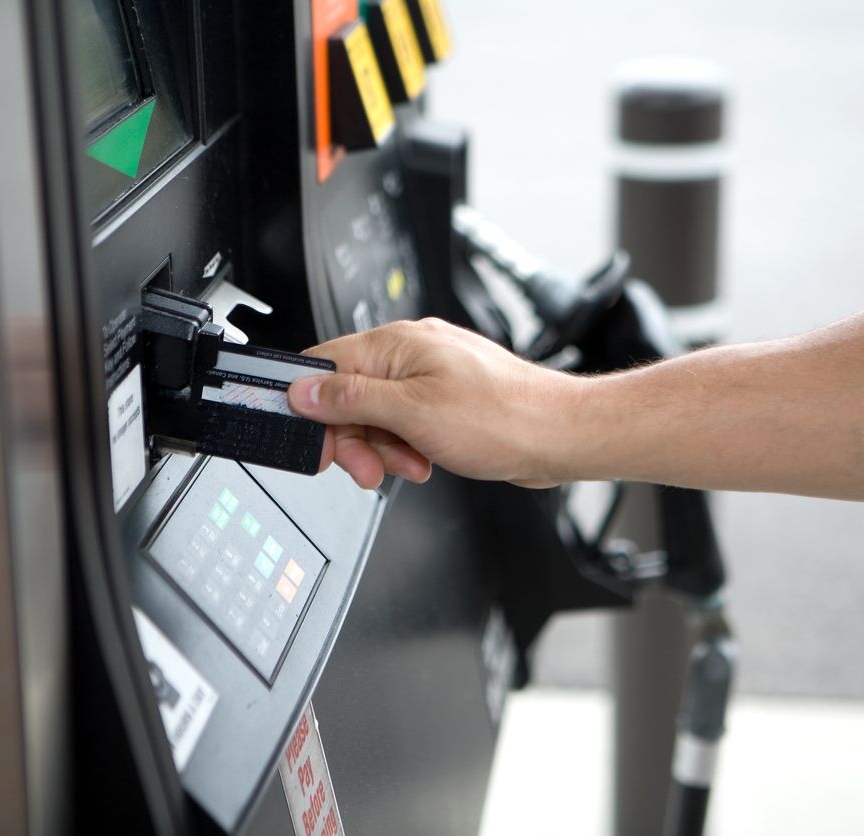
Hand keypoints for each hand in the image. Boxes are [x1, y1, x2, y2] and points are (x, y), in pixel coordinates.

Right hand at [288, 318, 584, 489]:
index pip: (324, 365)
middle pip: (348, 396)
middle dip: (353, 438)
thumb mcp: (412, 413)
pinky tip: (423, 460)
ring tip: (408, 463)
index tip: (313, 441)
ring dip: (382, 449)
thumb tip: (304, 390)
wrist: (559, 435)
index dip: (310, 406)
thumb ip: (351, 399)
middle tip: (364, 468)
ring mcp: (430, 377)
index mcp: (396, 344)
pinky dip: (406, 447)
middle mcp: (411, 353)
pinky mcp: (446, 401)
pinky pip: (405, 424)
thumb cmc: (504, 418)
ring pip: (377, 416)